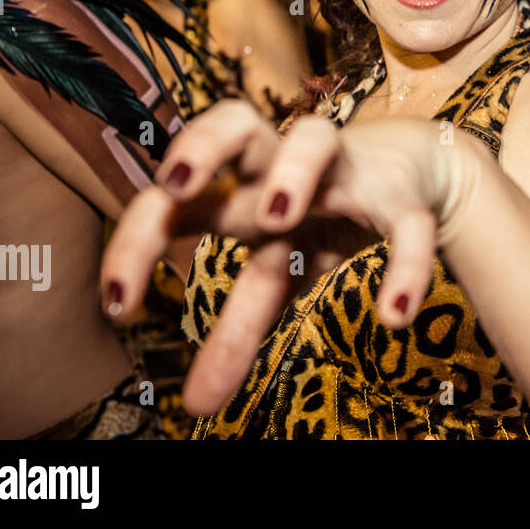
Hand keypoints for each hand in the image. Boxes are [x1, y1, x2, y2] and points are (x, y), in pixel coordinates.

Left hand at [99, 99, 489, 414]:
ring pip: (316, 137)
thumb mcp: (278, 271)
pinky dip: (404, 264)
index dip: (137, 240)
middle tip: (175, 187)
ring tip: (278, 218)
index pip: (175, 197)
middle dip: (200, 144)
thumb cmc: (321, 219)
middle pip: (235, 121)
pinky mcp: (399, 195)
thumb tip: (196, 408)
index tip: (118, 305)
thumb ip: (237, 330)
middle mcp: (283, 166)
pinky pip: (405, 222)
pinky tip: (393, 314)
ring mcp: (343, 171)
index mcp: (241, 185)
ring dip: (293, 170)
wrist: (410, 175)